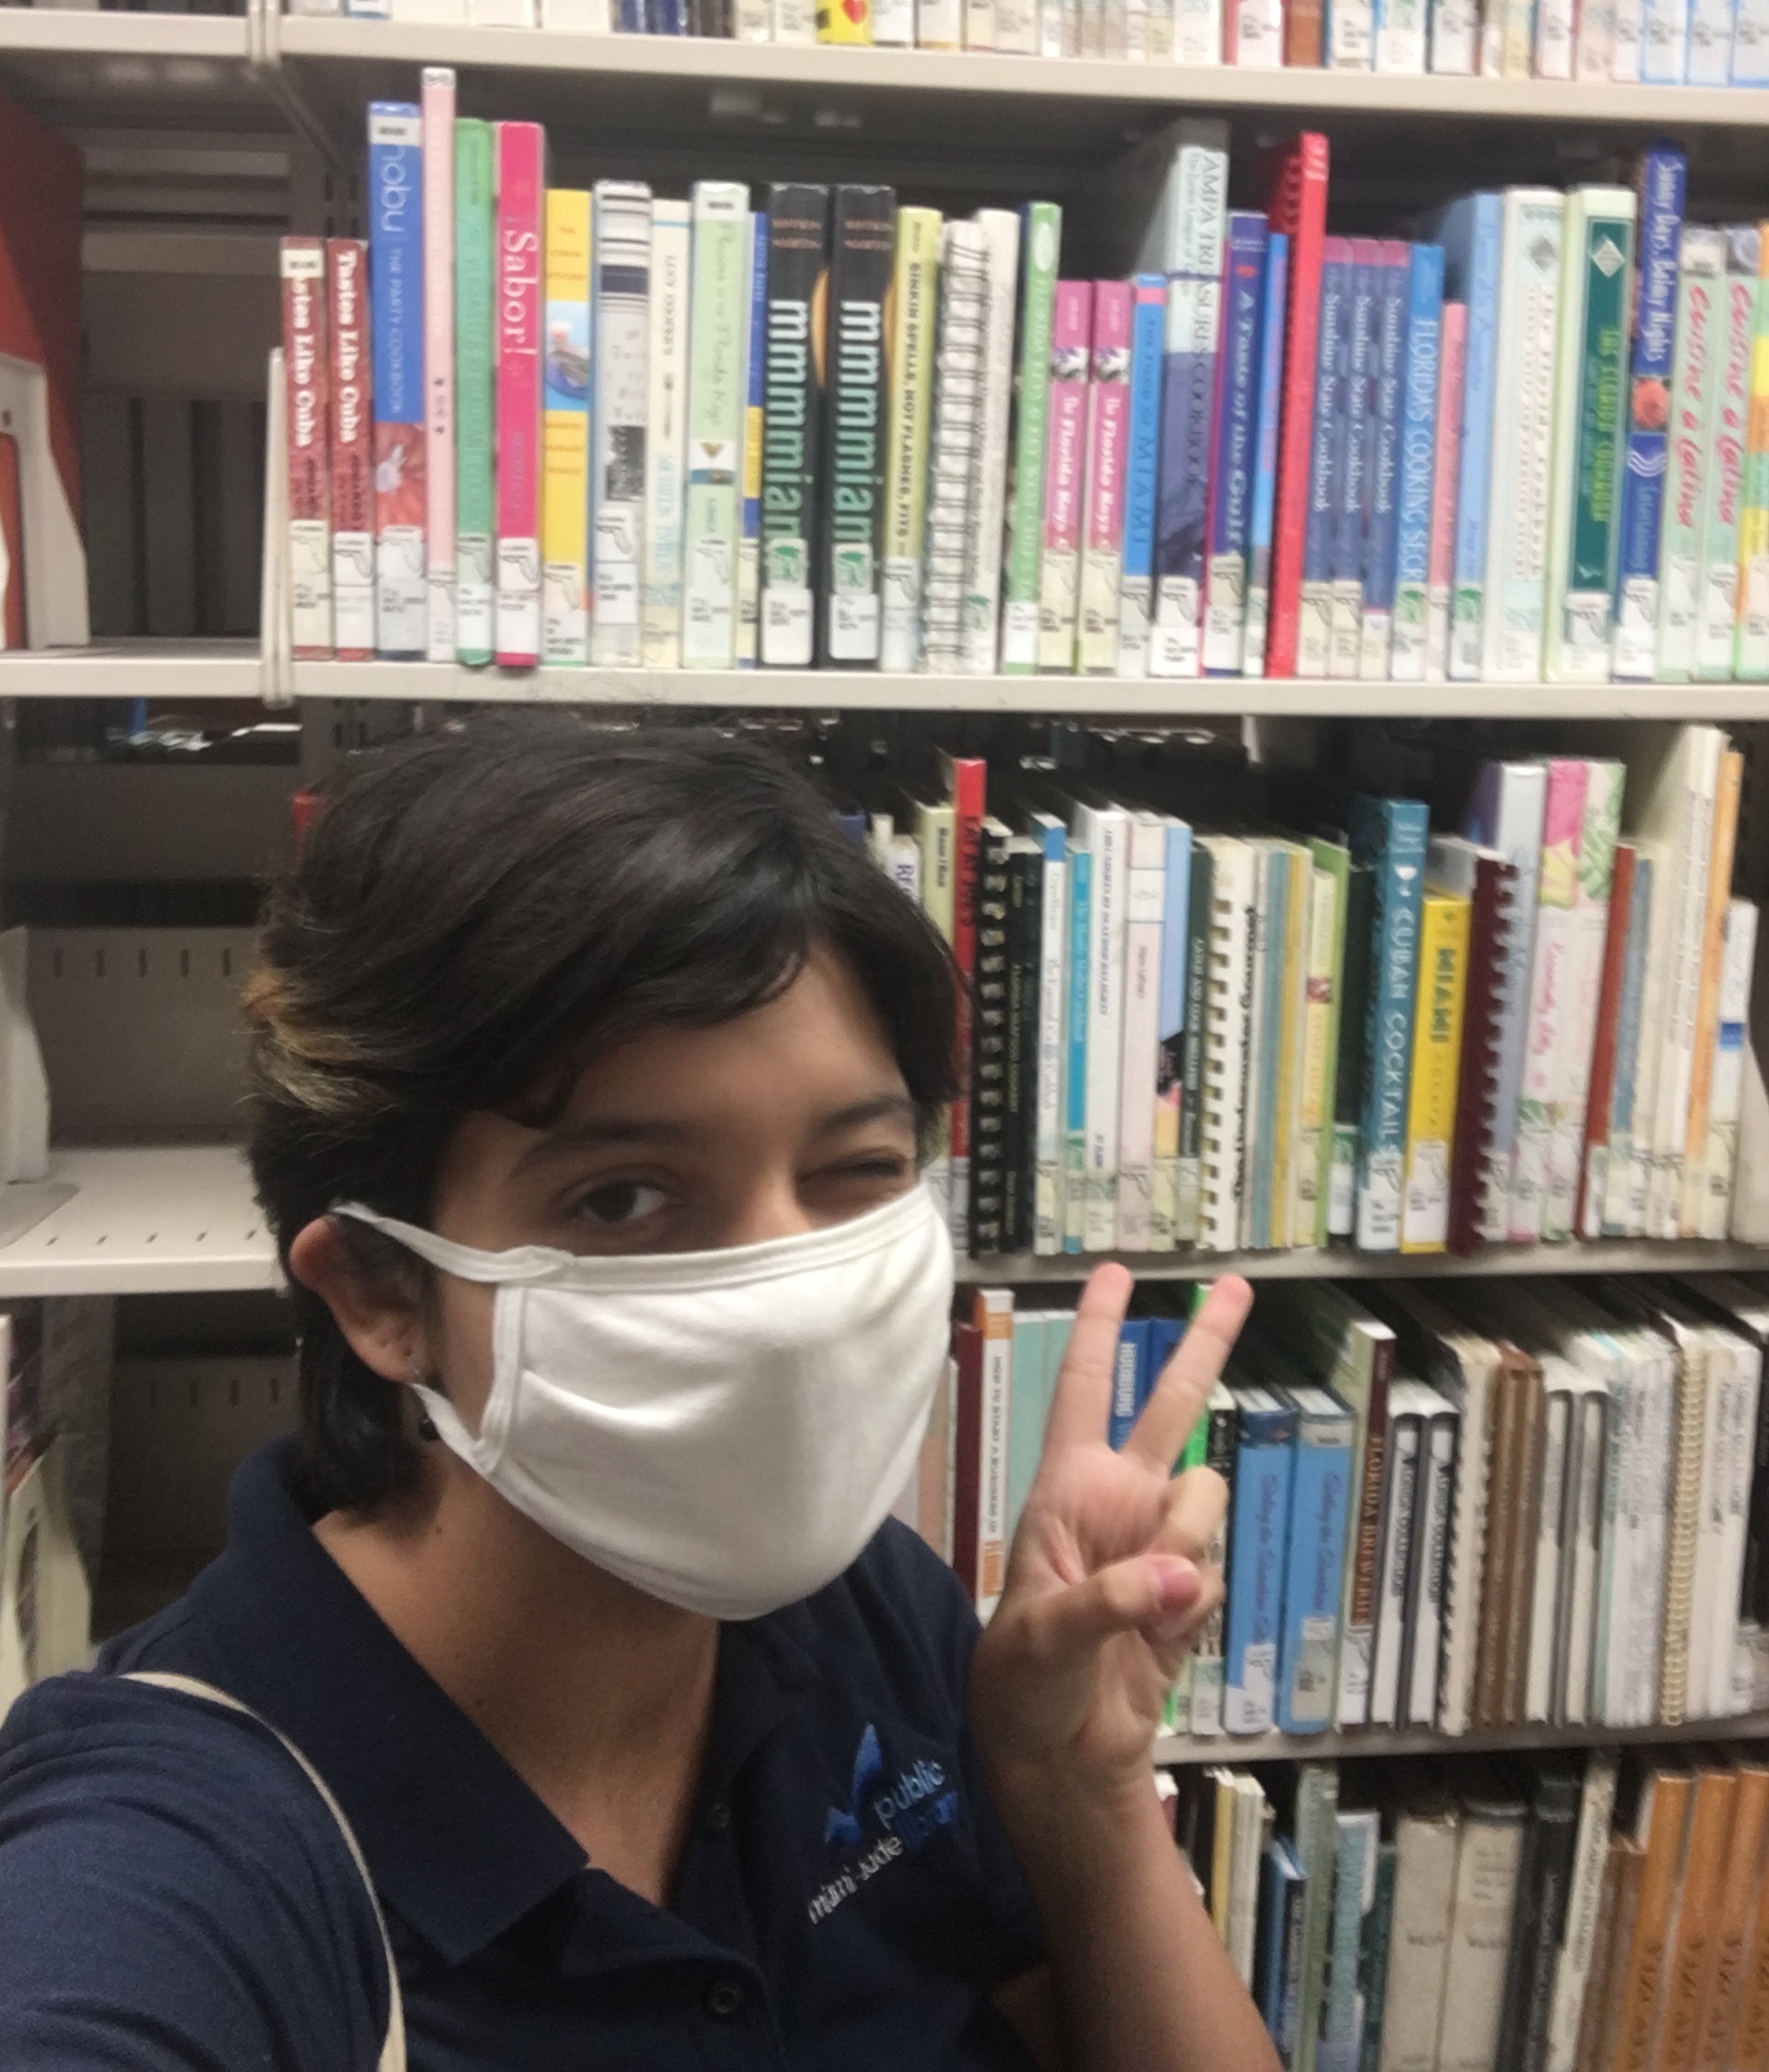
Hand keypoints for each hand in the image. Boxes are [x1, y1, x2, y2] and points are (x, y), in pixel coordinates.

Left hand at [970, 1268, 1251, 1810]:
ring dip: (1183, 1546)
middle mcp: (1118, 1500)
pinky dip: (1191, 1608)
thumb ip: (1111, 1600)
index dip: (1097, 1329)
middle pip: (1172, 1404)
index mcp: (1067, 1488)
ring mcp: (1157, 1543)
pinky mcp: (1187, 1591)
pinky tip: (1156, 1640)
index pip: (1080, 1389)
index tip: (1118, 1271)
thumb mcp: (1045, 1636)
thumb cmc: (1024, 1681)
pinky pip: (1213, 1574)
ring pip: (1207, 1499)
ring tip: (1140, 1607)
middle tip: (1239, 1282)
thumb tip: (1181, 1573)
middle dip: (1205, 1343)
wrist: (1061, 1754)